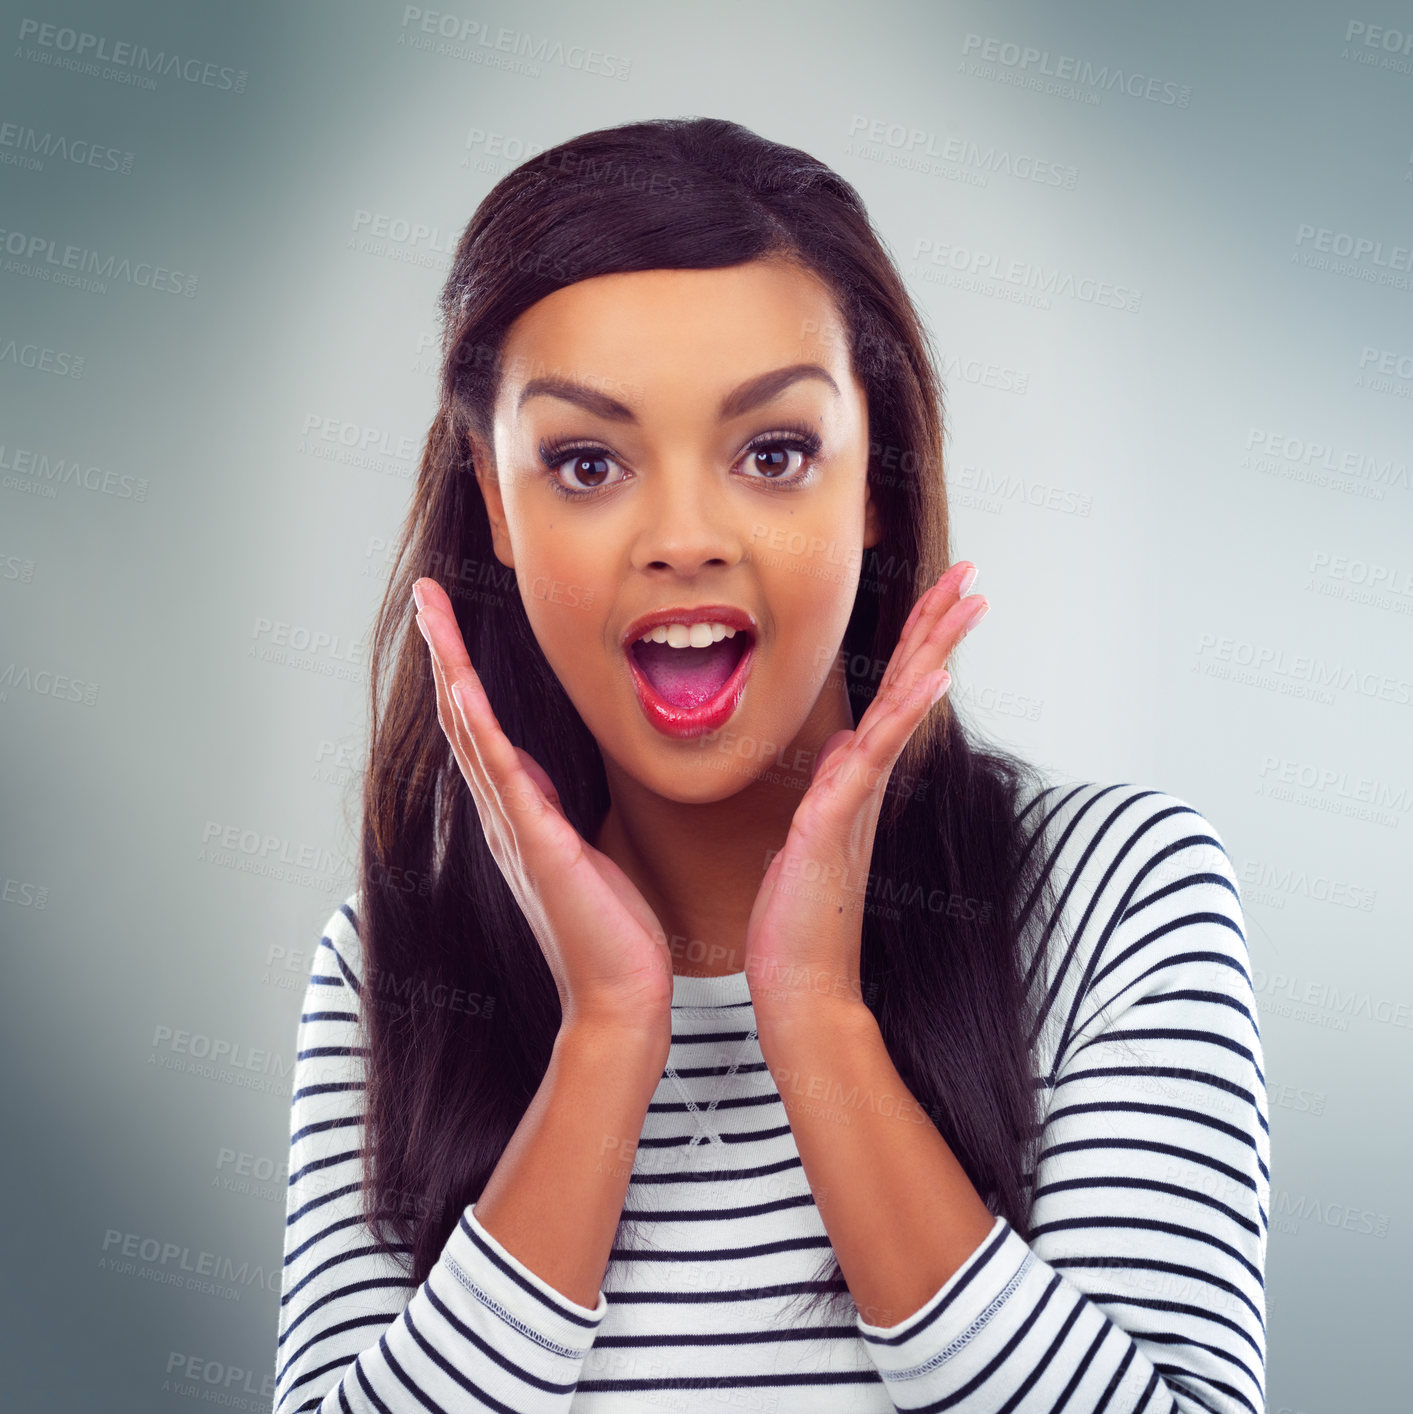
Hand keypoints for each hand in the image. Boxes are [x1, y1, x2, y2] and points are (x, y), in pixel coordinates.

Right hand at [411, 577, 674, 1045]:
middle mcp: (505, 816)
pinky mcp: (538, 847)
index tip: (450, 621)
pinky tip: (460, 688)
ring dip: (450, 670)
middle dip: (444, 652)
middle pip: (462, 717)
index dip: (462, 672)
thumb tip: (543, 781)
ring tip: (433, 616)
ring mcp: (516, 830)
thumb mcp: (583, 851)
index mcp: (520, 813)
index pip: (481, 727)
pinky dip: (478, 730)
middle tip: (426, 596)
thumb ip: (555, 814)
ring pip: (472, 734)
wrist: (620, 995)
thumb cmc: (610, 930)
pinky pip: (503, 777)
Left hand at [742, 561, 987, 1016]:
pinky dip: (904, 716)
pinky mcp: (836, 824)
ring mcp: (859, 802)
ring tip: (969, 601)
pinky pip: (874, 759)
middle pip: (912, 687)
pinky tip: (931, 678)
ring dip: (935, 651)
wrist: (800, 985)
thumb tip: (844, 744)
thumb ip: (835, 785)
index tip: (943, 592)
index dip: (917, 641)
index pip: (894, 694)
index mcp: (860, 780)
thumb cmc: (801, 917)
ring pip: (903, 710)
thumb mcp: (812, 834)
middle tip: (976, 574)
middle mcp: (870, 784)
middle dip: (940, 626)